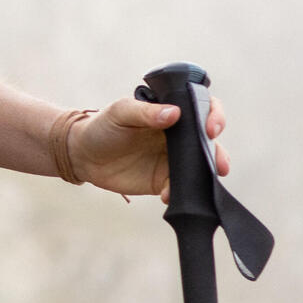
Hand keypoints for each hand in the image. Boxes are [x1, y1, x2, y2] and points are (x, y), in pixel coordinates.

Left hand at [71, 93, 228, 198]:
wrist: (83, 155)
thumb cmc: (102, 126)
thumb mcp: (121, 113)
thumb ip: (145, 113)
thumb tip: (173, 114)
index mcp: (171, 112)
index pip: (203, 108)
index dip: (214, 116)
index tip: (211, 128)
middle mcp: (178, 135)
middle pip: (208, 142)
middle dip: (219, 153)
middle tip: (219, 163)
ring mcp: (173, 158)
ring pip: (200, 167)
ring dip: (205, 176)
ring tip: (202, 182)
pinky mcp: (163, 179)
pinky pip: (178, 187)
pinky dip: (177, 192)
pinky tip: (166, 194)